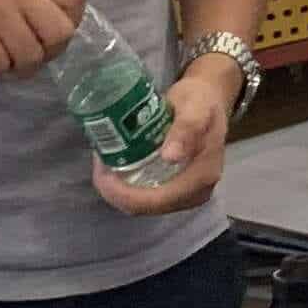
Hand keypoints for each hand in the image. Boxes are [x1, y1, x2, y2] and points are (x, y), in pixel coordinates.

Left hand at [95, 52, 242, 217]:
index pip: (157, 200)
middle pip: (147, 207)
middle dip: (116, 191)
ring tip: (104, 164)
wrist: (209, 101)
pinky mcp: (176, 190)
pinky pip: (146, 197)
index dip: (124, 193)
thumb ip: (187, 129)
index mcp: (202, 177)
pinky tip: (115, 169)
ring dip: (119, 190)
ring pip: (143, 205)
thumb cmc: (202, 102)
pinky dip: (127, 187)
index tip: (102, 170)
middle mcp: (196, 193)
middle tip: (99, 164)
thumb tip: (171, 157)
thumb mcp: (196, 108)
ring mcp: (186, 194)